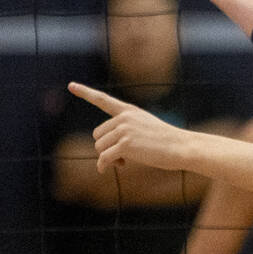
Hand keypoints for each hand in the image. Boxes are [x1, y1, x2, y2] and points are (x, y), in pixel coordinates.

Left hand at [68, 82, 192, 172]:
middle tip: (123, 155)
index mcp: (130, 111)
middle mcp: (124, 118)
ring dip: (108, 157)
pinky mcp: (125, 144)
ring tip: (125, 160)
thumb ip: (124, 132)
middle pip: (97, 135)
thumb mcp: (145, 129)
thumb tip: (103, 157)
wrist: (182, 147)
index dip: (85, 92)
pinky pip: (104, 158)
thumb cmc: (166, 141)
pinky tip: (119, 168)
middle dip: (106, 147)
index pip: (103, 100)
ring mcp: (124, 130)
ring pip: (99, 147)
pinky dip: (105, 166)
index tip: (71, 85)